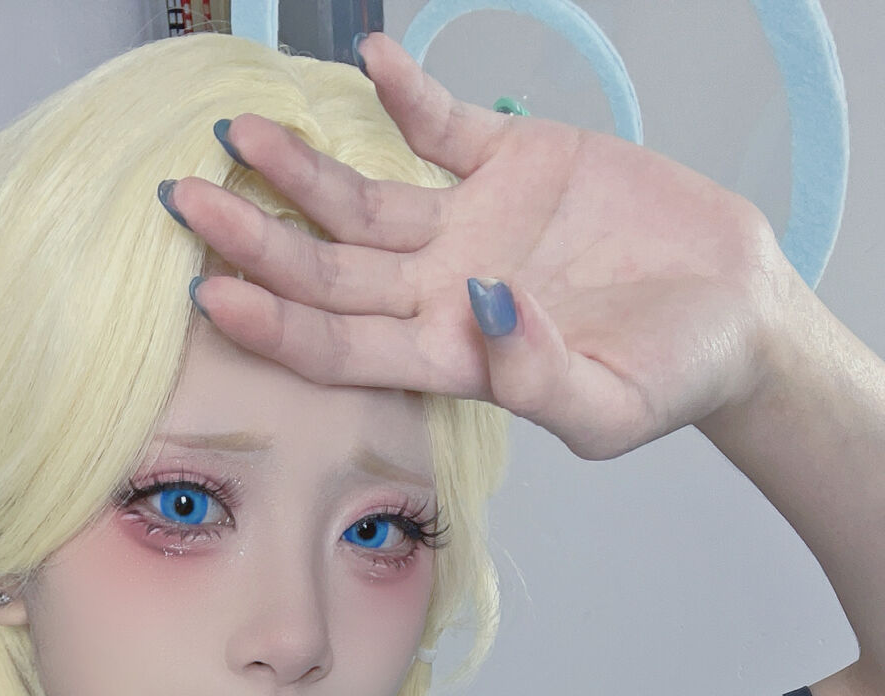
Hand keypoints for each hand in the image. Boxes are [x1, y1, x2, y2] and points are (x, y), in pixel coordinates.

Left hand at [165, 32, 798, 461]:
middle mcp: (439, 293)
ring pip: (360, 198)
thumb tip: (483, 312)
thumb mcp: (612, 409)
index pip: (339, 345)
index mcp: (450, 358)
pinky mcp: (510, 160)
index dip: (274, 324)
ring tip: (239, 130)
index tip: (212, 294)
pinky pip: (440, 122)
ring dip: (300, 167)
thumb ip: (541, 377)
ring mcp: (467, 224)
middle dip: (253, 239)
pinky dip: (404, 93)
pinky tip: (365, 61)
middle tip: (185, 201)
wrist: (735, 315)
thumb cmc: (673, 379)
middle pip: (326, 269)